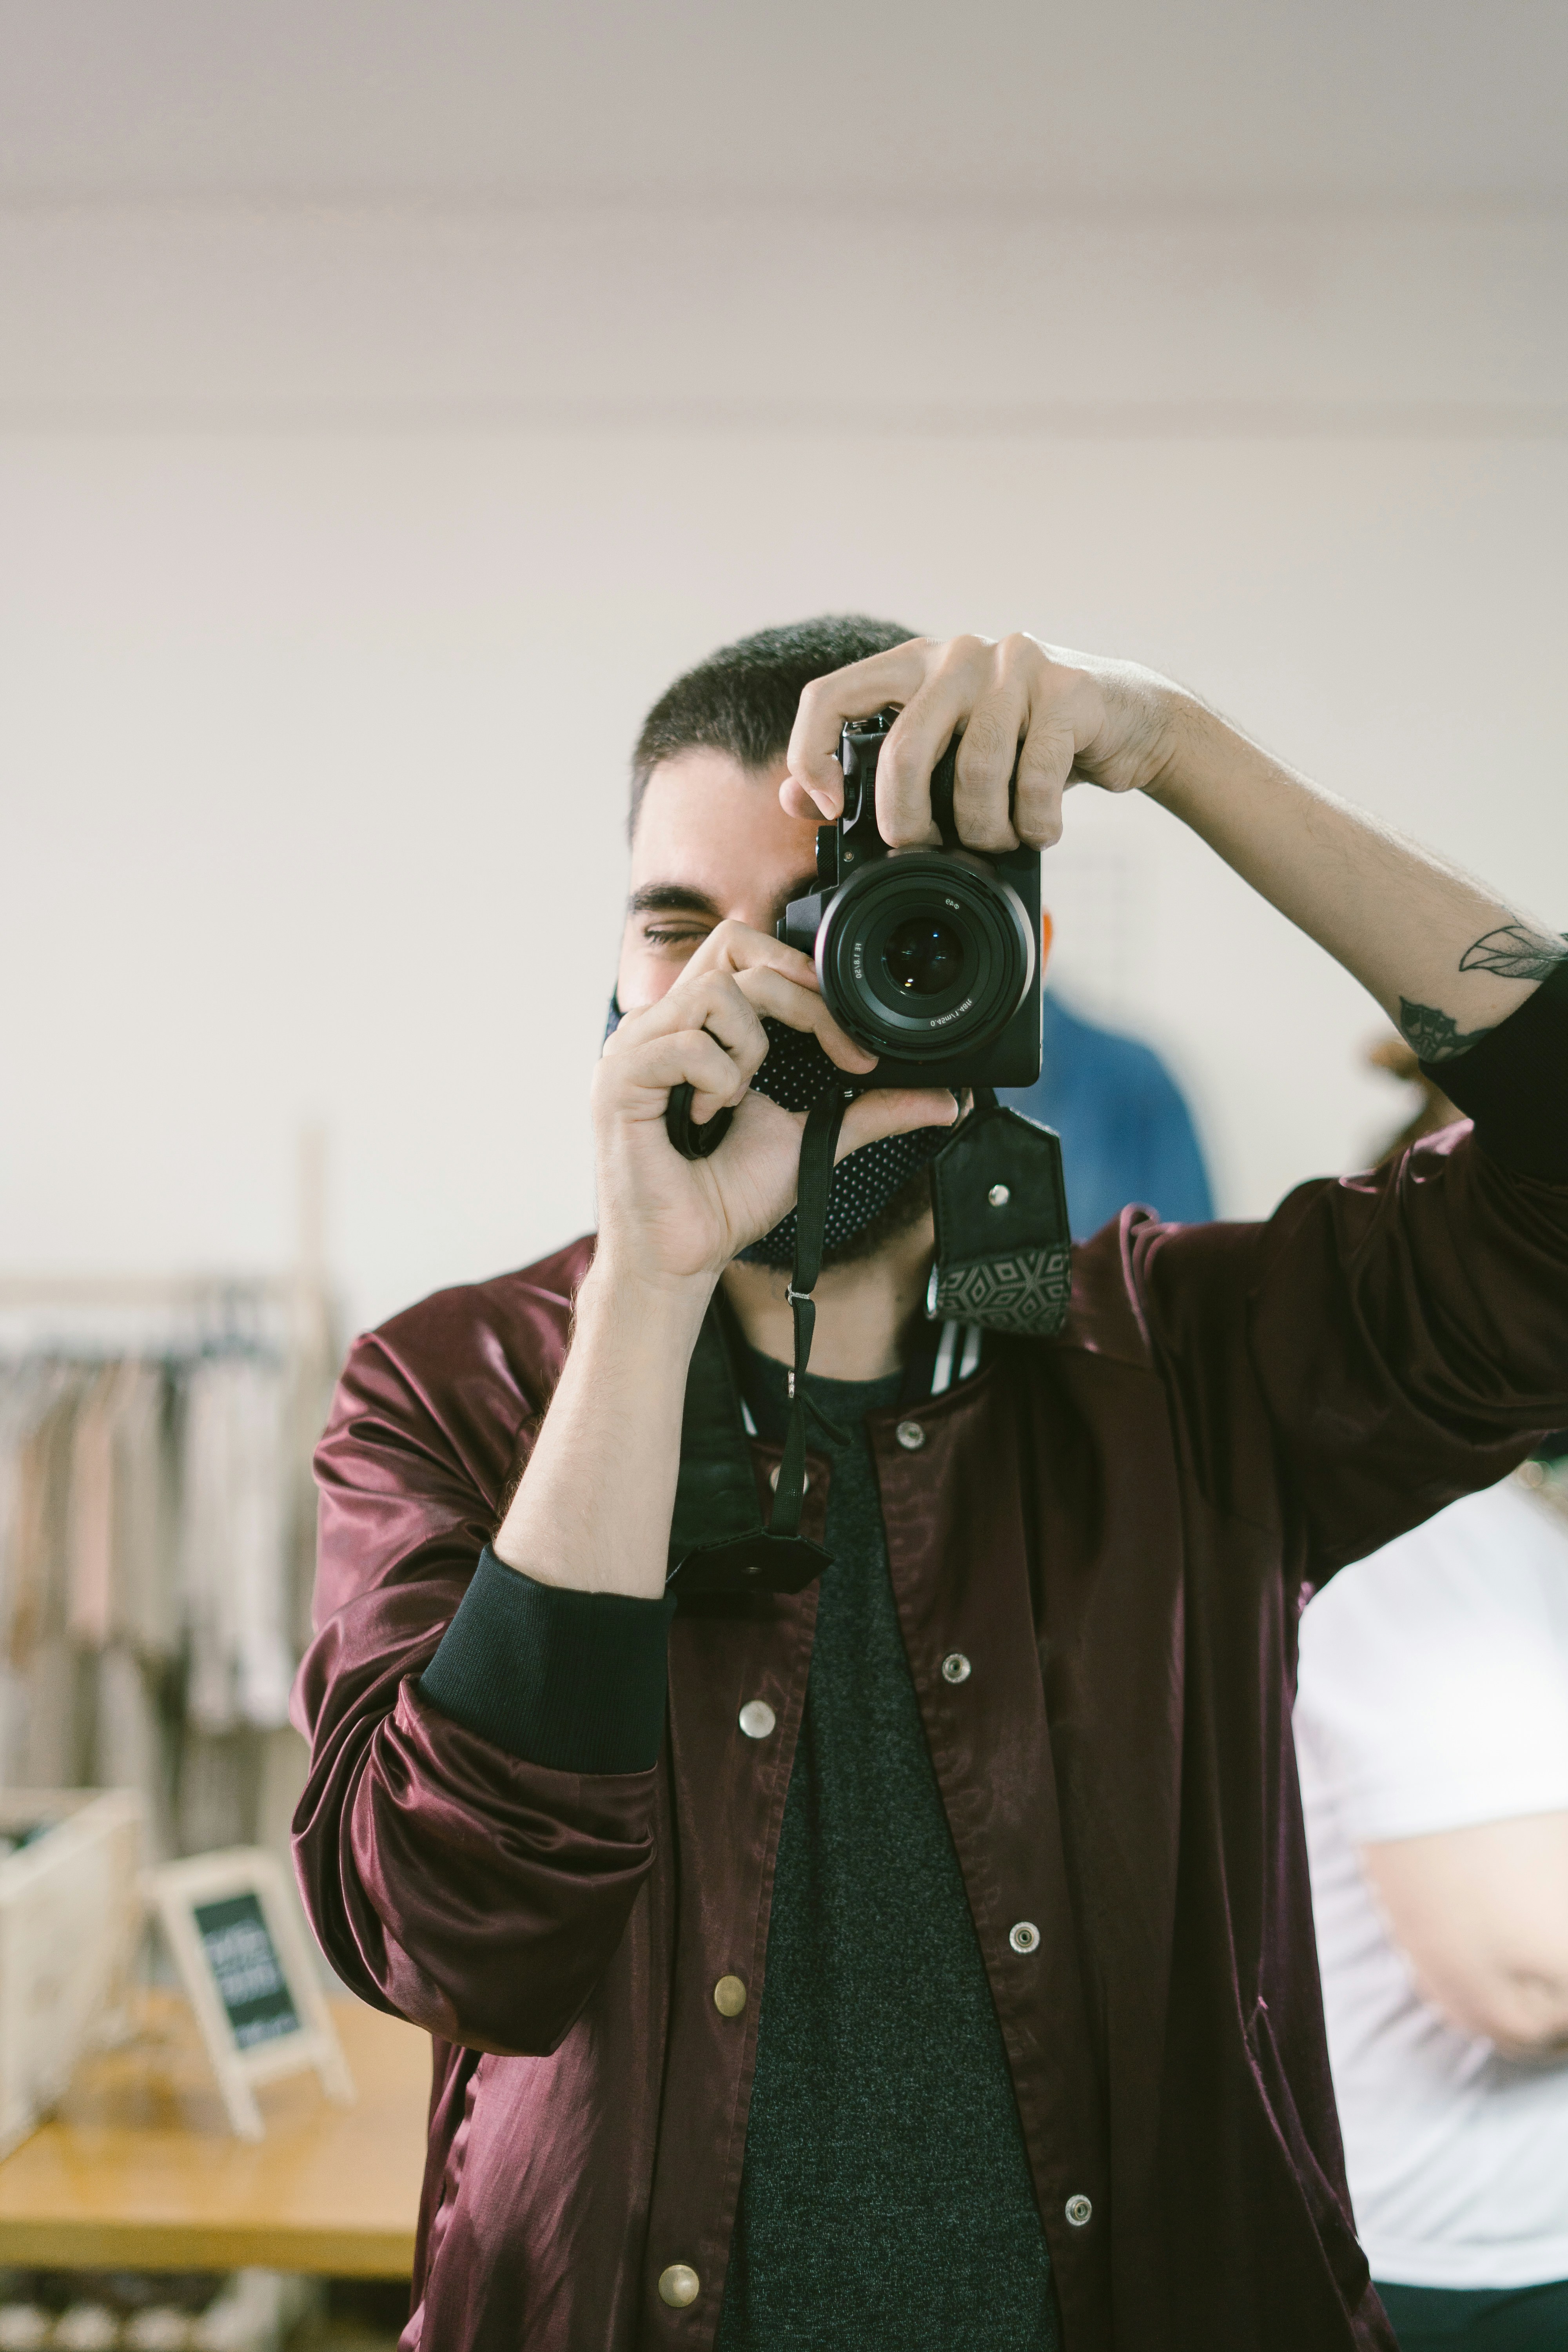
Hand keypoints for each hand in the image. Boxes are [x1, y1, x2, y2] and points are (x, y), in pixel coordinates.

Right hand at [595, 922, 956, 1292]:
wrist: (686, 1253)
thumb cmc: (729, 1196)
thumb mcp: (813, 1138)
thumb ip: (870, 1109)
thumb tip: (947, 1099)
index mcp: (695, 1026)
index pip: (743, 949)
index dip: (801, 972)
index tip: (848, 1037)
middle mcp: (659, 1024)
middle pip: (732, 946)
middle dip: (799, 998)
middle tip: (830, 1053)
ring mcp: (632, 1046)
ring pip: (713, 990)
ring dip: (749, 1048)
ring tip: (738, 1099)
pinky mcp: (616, 1078)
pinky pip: (686, 1043)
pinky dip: (716, 1080)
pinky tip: (707, 1120)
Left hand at [782, 632, 1185, 850]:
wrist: (1130, 719)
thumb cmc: (1025, 742)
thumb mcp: (946, 752)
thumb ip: (876, 768)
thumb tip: (795, 799)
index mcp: (912, 665)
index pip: (827, 696)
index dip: (811, 758)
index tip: (831, 811)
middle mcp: (957, 655)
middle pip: (901, 751)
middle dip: (908, 822)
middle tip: (925, 850)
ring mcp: (1015, 665)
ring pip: (974, 772)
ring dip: (984, 830)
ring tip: (999, 840)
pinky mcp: (1069, 690)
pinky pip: (1035, 778)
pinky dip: (1035, 824)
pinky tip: (1041, 830)